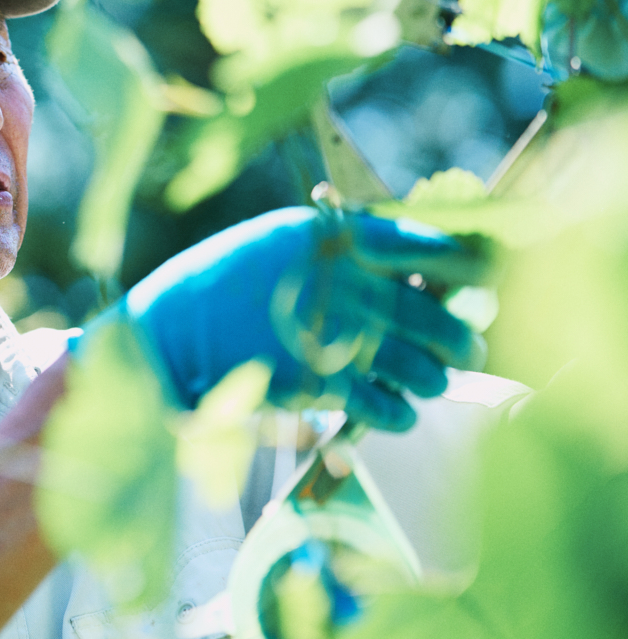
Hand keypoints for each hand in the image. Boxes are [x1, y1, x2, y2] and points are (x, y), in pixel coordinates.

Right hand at [90, 207, 485, 431]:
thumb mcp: (276, 240)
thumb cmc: (218, 282)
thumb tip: (411, 267)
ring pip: (422, 368)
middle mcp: (345, 284)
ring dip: (433, 379)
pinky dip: (399, 413)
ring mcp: (335, 338)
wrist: (165, 333)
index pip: (431, 248)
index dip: (469, 268)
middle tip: (464, 347)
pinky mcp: (322, 387)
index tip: (485, 278)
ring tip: (429, 381)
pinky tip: (395, 409)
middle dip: (461, 338)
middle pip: (436, 316)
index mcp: (334, 237)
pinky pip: (388, 407)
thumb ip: (340, 246)